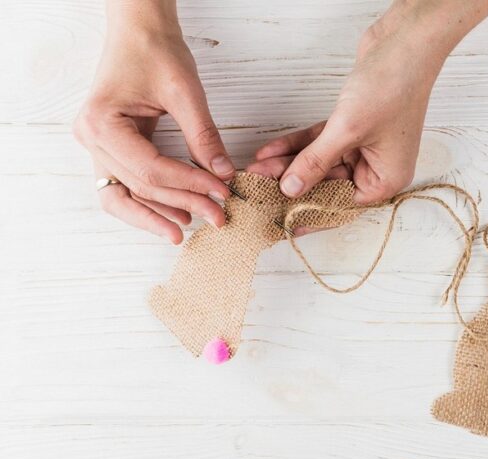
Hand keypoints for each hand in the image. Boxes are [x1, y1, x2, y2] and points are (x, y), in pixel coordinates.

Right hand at [74, 1, 232, 243]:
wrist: (139, 32)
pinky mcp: (110, 149)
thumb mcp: (185, 92)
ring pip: (125, 196)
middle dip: (182, 204)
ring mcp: (96, 146)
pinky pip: (126, 186)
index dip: (189, 185)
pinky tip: (176, 216)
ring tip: (193, 226)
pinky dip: (149, 204)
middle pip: (140, 187)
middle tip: (219, 217)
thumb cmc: (156, 51)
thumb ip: (203, 136)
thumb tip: (224, 175)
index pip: (151, 170)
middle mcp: (90, 138)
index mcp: (102, 123)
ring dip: (159, 214)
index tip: (222, 193)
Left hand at [249, 0, 487, 231]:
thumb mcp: (347, 131)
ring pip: (321, 162)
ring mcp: (366, 146)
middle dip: (293, 182)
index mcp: (387, 180)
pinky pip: (320, 142)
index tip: (282, 221)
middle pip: (328, 184)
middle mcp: (378, 167)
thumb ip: (317, 162)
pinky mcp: (353, 125)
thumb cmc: (391, 89)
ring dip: (290, 162)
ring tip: (258, 166)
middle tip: (259, 185)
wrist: (404, 45)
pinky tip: (272, 149)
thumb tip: (291, 189)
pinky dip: (298, 144)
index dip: (311, 212)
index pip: (343, 205)